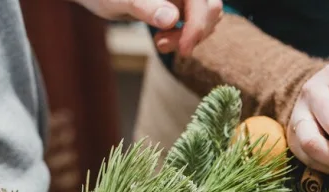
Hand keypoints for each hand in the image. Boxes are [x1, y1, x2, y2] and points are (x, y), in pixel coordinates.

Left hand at [71, 0, 222, 55]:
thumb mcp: (118, 1)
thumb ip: (144, 6)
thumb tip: (171, 18)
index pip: (201, 1)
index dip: (197, 25)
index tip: (183, 49)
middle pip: (211, 7)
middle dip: (195, 32)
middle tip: (162, 45)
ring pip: (207, 16)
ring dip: (190, 36)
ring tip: (160, 42)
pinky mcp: (181, 3)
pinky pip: (197, 21)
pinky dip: (186, 35)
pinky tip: (164, 38)